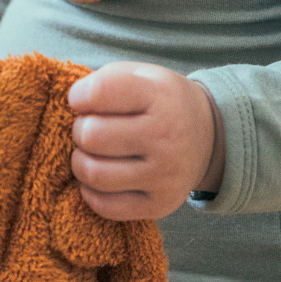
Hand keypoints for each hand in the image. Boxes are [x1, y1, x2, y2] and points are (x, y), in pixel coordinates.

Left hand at [68, 62, 223, 219]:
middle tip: (89, 127)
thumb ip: (104, 82)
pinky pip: (105, 206)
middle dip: (79, 130)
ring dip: (80, 161)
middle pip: (91, 135)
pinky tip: (100, 175)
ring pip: (94, 174)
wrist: (208, 135)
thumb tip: (71, 106)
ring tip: (90, 152)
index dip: (78, 95)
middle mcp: (166, 136)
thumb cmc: (161, 102)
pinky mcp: (159, 205)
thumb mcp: (142, 75)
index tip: (82, 100)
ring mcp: (164, 175)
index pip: (99, 92)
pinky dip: (90, 191)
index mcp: (160, 95)